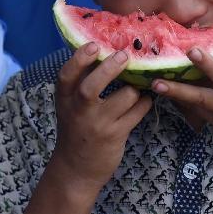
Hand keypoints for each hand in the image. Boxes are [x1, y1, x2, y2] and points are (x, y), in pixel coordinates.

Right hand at [50, 42, 152, 194]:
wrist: (76, 169)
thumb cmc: (75, 130)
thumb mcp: (69, 106)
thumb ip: (79, 83)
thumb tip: (100, 50)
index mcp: (65, 100)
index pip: (67, 75)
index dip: (80, 58)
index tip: (94, 44)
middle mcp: (79, 111)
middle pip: (91, 87)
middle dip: (110, 68)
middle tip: (124, 55)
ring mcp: (97, 125)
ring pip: (124, 97)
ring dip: (136, 87)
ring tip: (141, 83)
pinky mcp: (115, 135)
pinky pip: (137, 113)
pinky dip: (145, 103)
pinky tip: (147, 99)